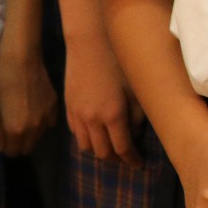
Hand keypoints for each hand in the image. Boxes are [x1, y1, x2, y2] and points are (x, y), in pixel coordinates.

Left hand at [0, 47, 56, 156]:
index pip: (13, 153)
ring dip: (31, 134)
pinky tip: (35, 108)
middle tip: (13, 130)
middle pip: (28, 148)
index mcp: (16, 130)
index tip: (4, 139)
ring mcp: (47, 118)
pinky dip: (42, 121)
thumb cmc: (1, 83)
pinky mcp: (55, 107)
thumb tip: (1, 148)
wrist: (22, 60)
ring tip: (24, 117)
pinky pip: (49, 123)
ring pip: (39, 136)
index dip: (7, 148)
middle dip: (20, 144)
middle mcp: (34, 128)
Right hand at [62, 31, 142, 166]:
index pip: (122, 148)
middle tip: (127, 157)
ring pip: (86, 146)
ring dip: (99, 151)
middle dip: (116, 159)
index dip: (132, 160)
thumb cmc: (118, 61)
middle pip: (103, 153)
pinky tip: (96, 134)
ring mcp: (78, 114)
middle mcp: (93, 119)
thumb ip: (137, 115)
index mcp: (113, 114)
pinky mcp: (68, 107)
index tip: (139, 164)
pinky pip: (76, 133)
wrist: (90, 43)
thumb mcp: (135, 88)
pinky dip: (87, 138)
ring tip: (111, 147)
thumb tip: (135, 133)